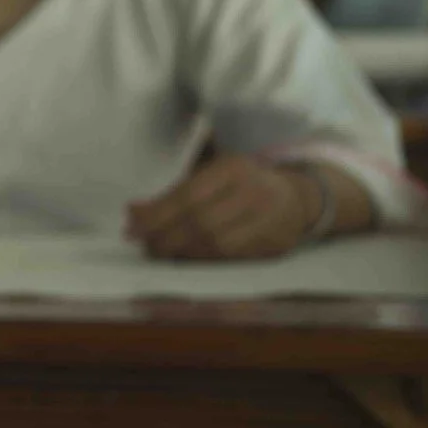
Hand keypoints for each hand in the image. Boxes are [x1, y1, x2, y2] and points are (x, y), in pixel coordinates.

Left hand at [126, 155, 321, 259]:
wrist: (297, 197)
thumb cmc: (240, 184)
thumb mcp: (211, 176)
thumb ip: (173, 193)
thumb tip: (132, 214)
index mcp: (232, 168)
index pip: (187, 196)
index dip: (156, 215)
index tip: (131, 228)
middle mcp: (254, 192)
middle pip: (200, 222)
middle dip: (165, 237)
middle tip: (144, 245)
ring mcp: (269, 220)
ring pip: (217, 244)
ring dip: (182, 252)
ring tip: (161, 252)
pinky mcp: (276, 245)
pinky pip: (233, 257)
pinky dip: (204, 260)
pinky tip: (187, 258)